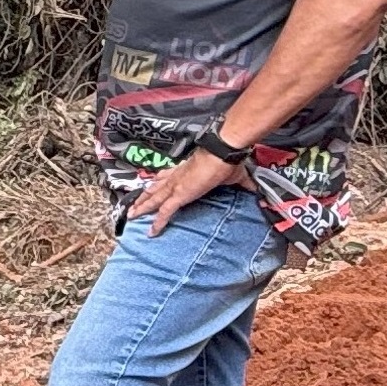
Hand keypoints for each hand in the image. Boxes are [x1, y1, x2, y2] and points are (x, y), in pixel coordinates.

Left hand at [128, 143, 243, 234]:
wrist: (223, 153)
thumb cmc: (227, 161)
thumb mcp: (235, 175)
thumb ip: (242, 183)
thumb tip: (254, 188)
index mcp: (186, 170)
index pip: (167, 176)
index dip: (158, 182)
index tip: (151, 186)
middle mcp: (177, 176)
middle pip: (155, 188)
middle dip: (143, 197)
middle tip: (133, 205)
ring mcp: (176, 185)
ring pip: (154, 199)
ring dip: (142, 208)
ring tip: (132, 216)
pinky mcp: (179, 195)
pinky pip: (164, 212)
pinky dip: (157, 223)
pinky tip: (151, 232)